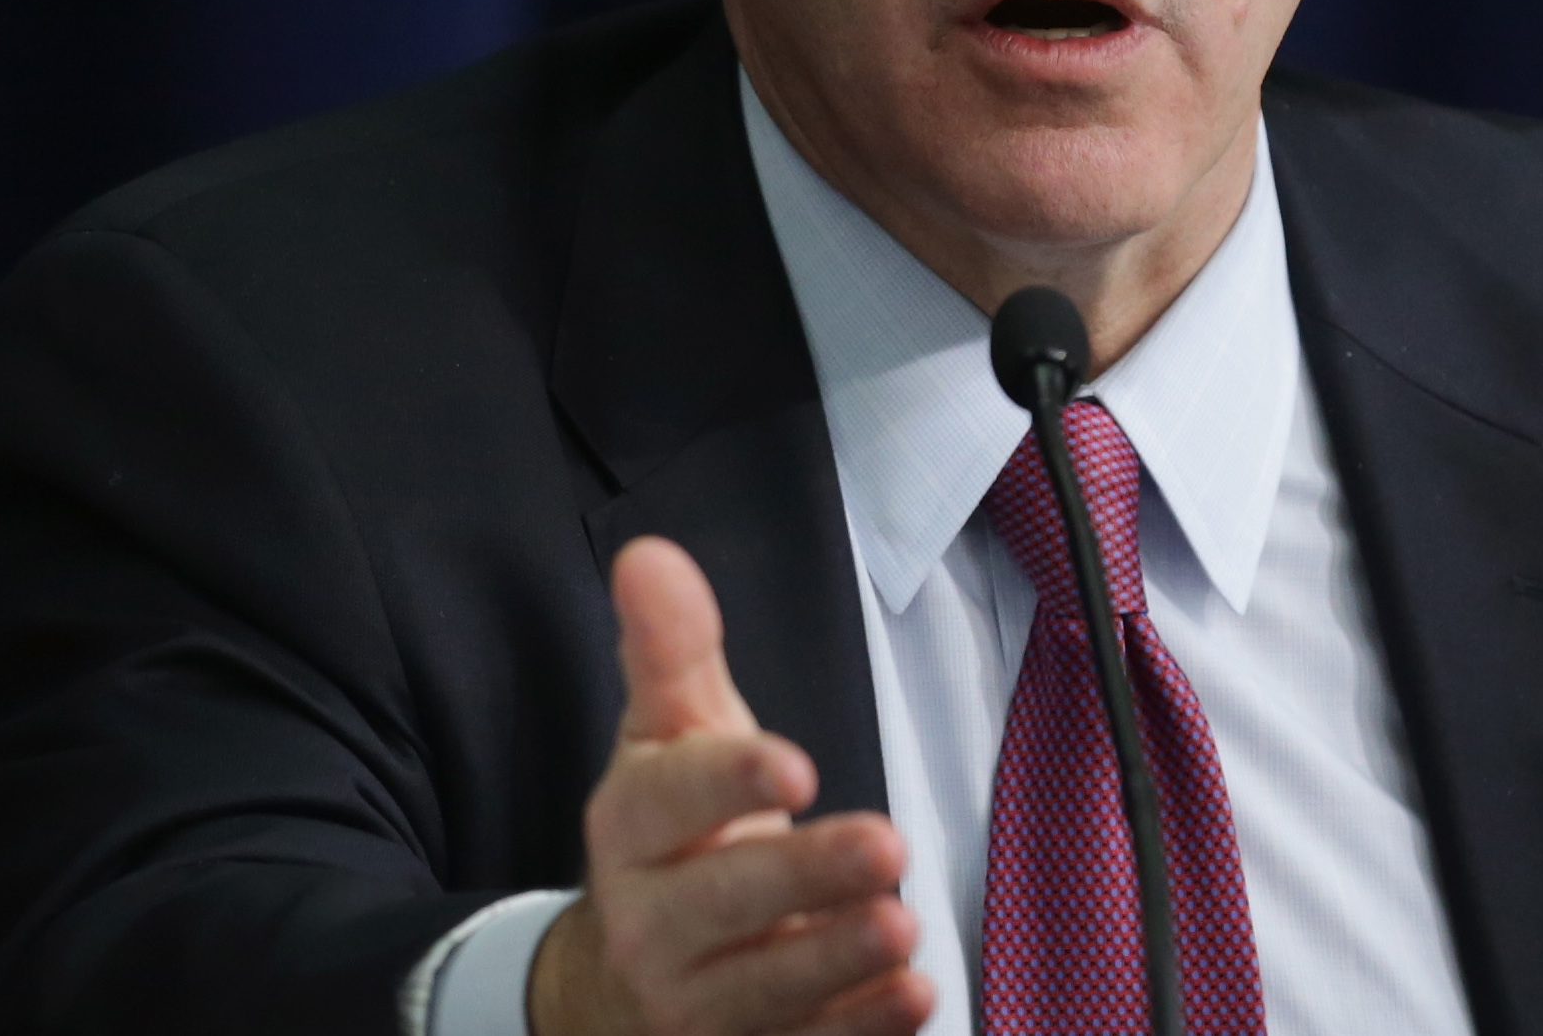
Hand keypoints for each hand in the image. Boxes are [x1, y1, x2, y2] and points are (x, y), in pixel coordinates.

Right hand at [528, 537, 931, 1035]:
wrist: (632, 978)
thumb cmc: (676, 831)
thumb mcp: (672, 733)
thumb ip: (670, 647)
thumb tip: (648, 553)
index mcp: (628, 827)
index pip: (667, 803)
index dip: (727, 785)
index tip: (795, 765)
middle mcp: (649, 922)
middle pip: (720, 903)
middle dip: (804, 876)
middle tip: (887, 845)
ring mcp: (693, 1003)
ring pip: (762, 991)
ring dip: (835, 959)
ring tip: (905, 929)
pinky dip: (857, 1031)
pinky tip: (914, 999)